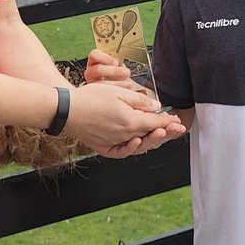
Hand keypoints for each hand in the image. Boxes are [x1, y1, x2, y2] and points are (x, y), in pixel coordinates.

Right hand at [62, 81, 184, 157]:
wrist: (66, 110)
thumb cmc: (90, 98)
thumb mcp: (117, 92)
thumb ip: (139, 101)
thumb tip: (156, 106)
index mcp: (130, 121)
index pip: (155, 122)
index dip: (167, 120)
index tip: (176, 119)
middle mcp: (124, 135)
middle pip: (150, 135)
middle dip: (166, 131)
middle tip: (178, 128)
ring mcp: (114, 143)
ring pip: (139, 144)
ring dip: (153, 139)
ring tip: (163, 134)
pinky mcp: (105, 147)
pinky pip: (122, 152)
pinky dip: (132, 148)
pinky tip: (138, 142)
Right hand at [83, 49, 146, 91]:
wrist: (114, 83)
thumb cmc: (115, 70)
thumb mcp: (117, 62)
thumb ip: (119, 57)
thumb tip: (131, 49)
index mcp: (95, 60)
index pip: (94, 54)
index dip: (105, 57)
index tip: (116, 61)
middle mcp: (91, 71)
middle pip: (97, 70)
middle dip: (113, 71)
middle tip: (126, 72)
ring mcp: (93, 84)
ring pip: (99, 84)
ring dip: (116, 83)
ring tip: (128, 83)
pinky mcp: (99, 94)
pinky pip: (106, 95)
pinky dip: (118, 91)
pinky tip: (126, 90)